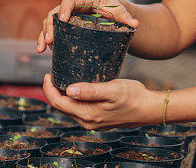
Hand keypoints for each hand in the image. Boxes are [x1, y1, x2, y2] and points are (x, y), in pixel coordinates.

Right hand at [36, 0, 138, 52]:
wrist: (111, 14)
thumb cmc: (114, 9)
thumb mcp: (120, 12)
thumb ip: (127, 18)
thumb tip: (135, 24)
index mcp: (83, 0)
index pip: (70, 1)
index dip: (64, 9)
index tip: (62, 19)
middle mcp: (71, 7)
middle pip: (55, 13)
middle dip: (49, 26)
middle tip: (49, 40)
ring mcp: (66, 17)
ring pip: (50, 22)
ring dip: (44, 34)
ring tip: (41, 49)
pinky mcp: (64, 27)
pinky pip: (52, 31)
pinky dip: (47, 40)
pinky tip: (44, 51)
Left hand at [42, 74, 162, 129]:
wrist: (148, 108)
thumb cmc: (132, 96)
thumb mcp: (112, 90)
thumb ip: (90, 91)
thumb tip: (68, 90)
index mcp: (87, 115)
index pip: (58, 103)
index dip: (49, 89)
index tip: (47, 74)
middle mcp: (87, 122)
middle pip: (61, 107)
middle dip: (53, 91)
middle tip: (53, 73)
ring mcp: (92, 122)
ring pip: (70, 108)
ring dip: (63, 95)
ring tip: (63, 78)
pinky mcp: (98, 119)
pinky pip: (79, 109)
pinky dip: (73, 98)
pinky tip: (77, 87)